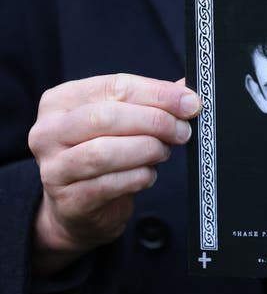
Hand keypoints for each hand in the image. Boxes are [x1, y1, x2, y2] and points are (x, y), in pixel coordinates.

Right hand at [28, 74, 200, 272]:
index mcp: (62, 100)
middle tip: (182, 131)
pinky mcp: (69, 200)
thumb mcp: (124, 121)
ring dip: (147, 150)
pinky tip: (149, 174)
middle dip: (155, 122)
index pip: (115, 86)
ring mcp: (54, 167)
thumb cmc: (104, 153)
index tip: (191, 103)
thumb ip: (153, 102)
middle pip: (108, 117)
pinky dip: (139, 177)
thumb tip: (189, 92)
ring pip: (105, 152)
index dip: (159, 94)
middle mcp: (49, 131)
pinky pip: (111, 184)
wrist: (80, 207)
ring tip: (163, 152)